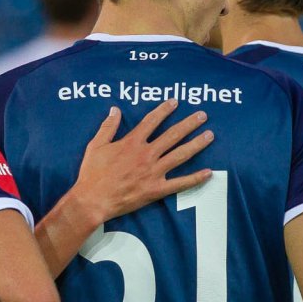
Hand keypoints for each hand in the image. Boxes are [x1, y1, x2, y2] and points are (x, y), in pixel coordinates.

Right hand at [68, 101, 213, 222]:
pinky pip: (180, 183)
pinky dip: (195, 178)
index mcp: (132, 143)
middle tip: (203, 115)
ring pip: (180, 155)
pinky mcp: (156, 189)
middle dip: (189, 123)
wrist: (93, 200)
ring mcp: (153, 172)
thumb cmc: (92, 173)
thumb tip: (115, 109)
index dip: (164, 110)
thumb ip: (108, 127)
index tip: (175, 102)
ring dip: (196, 144)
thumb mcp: (96, 146)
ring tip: (210, 135)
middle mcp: (146, 155)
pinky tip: (209, 173)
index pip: (152, 121)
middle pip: (173, 135)